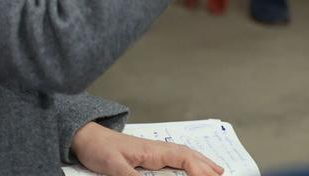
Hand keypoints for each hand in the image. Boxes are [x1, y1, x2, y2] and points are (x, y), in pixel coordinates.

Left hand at [71, 122, 222, 175]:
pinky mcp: (147, 157)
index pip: (184, 157)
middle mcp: (157, 149)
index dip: (199, 169)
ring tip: (216, 171)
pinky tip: (190, 169)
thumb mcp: (113, 167)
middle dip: (207, 165)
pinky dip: (188, 163)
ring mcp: (153, 152)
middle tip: (224, 174)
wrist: (84, 137)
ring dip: (201, 163)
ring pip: (184, 156)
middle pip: (189, 155)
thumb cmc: (97, 148)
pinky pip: (174, 159)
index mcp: (152, 150)